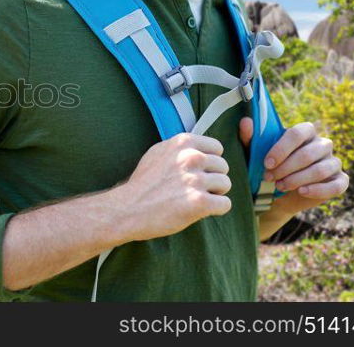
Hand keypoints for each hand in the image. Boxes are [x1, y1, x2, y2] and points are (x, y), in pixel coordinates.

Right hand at [112, 133, 231, 241]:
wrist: (127, 209)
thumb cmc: (142, 184)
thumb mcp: (157, 153)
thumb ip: (180, 150)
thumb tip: (201, 150)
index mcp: (183, 142)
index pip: (217, 148)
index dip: (208, 162)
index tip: (196, 172)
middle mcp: (191, 157)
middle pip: (223, 166)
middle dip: (211, 178)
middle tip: (192, 189)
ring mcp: (195, 180)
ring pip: (226, 184)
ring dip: (214, 194)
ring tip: (193, 199)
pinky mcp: (200, 202)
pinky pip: (225, 204)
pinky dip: (215, 210)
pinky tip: (198, 211)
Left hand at [239, 118, 347, 215]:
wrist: (274, 195)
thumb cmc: (265, 168)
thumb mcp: (253, 154)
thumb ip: (250, 138)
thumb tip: (246, 121)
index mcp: (305, 132)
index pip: (298, 133)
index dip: (282, 149)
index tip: (266, 164)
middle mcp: (322, 144)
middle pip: (308, 153)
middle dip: (286, 168)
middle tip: (269, 178)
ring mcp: (333, 162)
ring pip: (320, 170)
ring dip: (297, 180)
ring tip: (279, 186)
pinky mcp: (340, 181)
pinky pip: (336, 185)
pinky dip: (318, 190)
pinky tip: (301, 192)